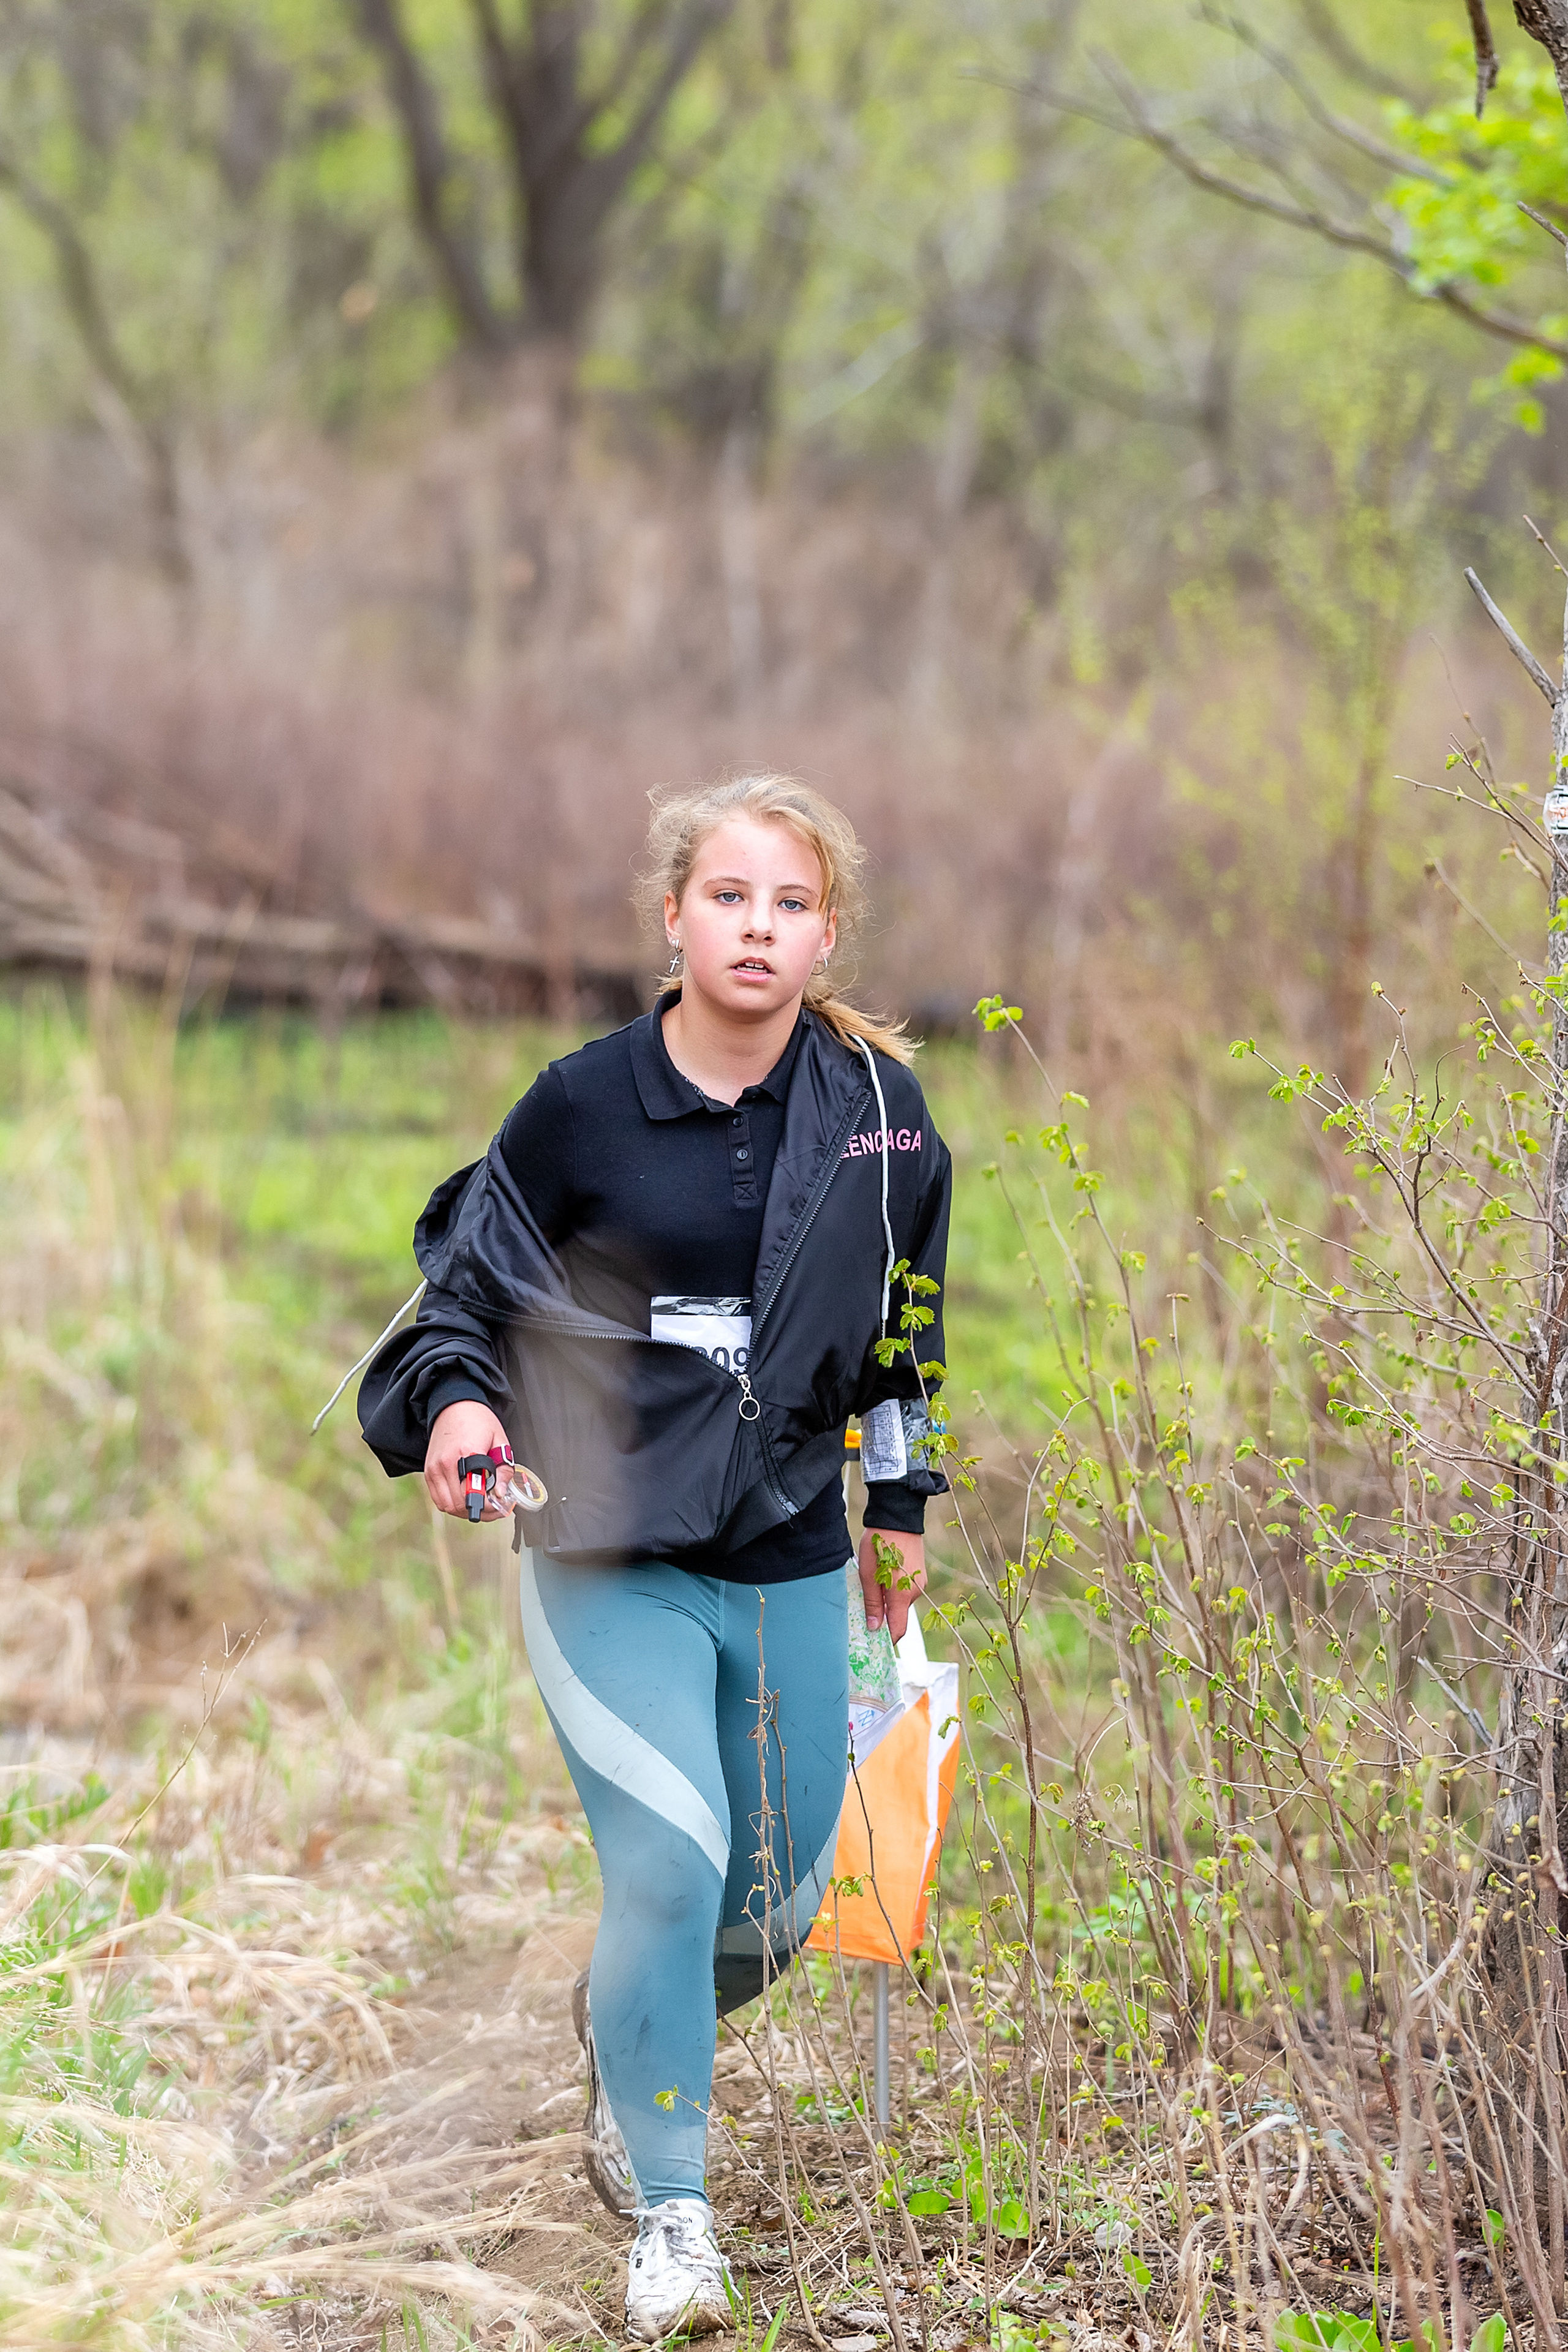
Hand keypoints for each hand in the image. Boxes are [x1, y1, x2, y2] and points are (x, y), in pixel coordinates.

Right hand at [425, 1400, 511, 1519]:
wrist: (455, 1405)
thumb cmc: (479, 1421)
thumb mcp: (500, 1441)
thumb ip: (503, 1471)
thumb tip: (501, 1495)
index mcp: (467, 1454)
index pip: (474, 1496)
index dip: (488, 1507)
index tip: (499, 1504)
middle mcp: (446, 1463)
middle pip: (459, 1505)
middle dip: (479, 1511)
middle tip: (492, 1506)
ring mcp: (434, 1468)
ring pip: (447, 1506)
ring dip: (464, 1509)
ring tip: (479, 1501)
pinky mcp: (428, 1471)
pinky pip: (438, 1498)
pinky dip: (451, 1502)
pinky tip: (465, 1495)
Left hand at [858, 1529, 925, 1645]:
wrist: (898, 1517)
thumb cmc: (879, 1544)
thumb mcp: (868, 1574)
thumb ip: (872, 1603)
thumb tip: (874, 1627)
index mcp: (902, 1595)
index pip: (898, 1629)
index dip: (887, 1638)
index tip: (875, 1641)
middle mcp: (915, 1592)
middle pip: (898, 1615)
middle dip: (884, 1616)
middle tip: (865, 1608)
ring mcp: (920, 1582)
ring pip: (902, 1601)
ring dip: (888, 1600)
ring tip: (872, 1584)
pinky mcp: (920, 1573)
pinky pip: (906, 1589)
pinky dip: (895, 1589)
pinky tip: (883, 1575)